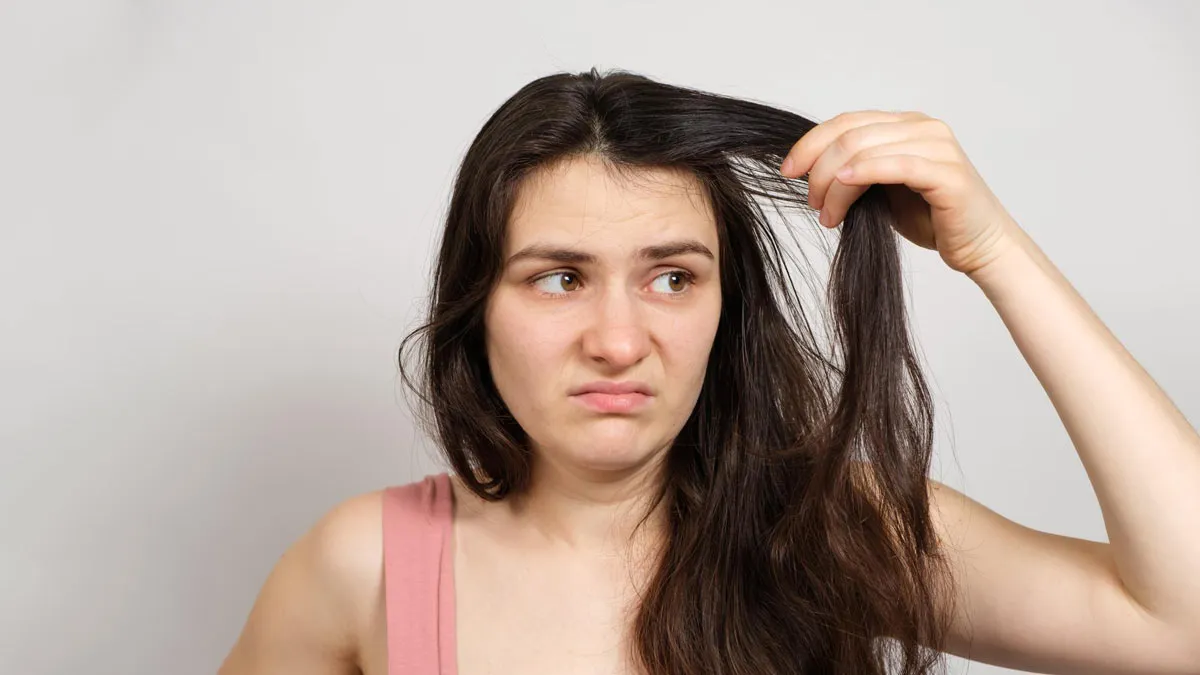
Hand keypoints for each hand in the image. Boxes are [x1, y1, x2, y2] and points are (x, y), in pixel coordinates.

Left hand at [780, 110, 1020, 275]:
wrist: (978, 245)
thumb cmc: (930, 219)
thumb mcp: (881, 190)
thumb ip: (855, 171)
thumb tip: (810, 171)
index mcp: (904, 124)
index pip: (845, 122)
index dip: (810, 144)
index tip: (787, 171)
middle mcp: (922, 126)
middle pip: (850, 135)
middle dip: (818, 169)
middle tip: (811, 203)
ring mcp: (937, 146)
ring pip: (864, 151)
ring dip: (834, 184)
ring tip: (827, 215)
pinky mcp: (947, 172)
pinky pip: (895, 165)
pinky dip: (862, 175)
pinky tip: (842, 189)